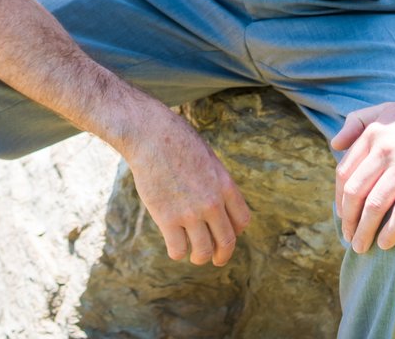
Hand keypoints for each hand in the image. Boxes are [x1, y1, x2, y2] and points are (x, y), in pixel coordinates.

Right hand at [121, 110, 252, 266]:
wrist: (151, 136)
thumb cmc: (178, 142)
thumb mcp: (208, 159)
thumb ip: (215, 184)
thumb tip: (217, 205)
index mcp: (225, 186)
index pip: (242, 221)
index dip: (235, 232)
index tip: (225, 233)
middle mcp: (212, 202)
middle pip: (226, 241)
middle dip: (222, 255)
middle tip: (216, 259)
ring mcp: (190, 212)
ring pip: (203, 250)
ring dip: (200, 257)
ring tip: (194, 256)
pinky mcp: (167, 218)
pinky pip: (177, 249)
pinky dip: (177, 252)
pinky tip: (174, 246)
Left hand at [329, 94, 394, 253]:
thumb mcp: (385, 110)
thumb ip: (357, 123)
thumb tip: (333, 145)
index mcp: (372, 135)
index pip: (344, 174)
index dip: (339, 199)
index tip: (343, 216)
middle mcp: (384, 150)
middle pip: (355, 193)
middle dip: (348, 220)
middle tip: (349, 238)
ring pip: (375, 205)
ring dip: (364, 231)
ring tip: (361, 248)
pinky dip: (391, 231)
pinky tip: (385, 244)